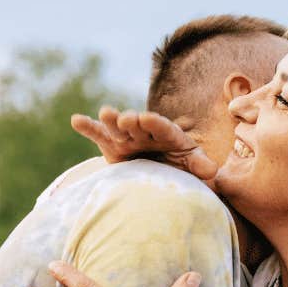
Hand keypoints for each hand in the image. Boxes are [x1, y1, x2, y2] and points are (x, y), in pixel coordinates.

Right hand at [72, 106, 217, 183]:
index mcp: (167, 133)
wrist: (163, 174)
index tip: (149, 119)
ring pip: (117, 127)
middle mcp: (145, 131)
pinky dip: (88, 127)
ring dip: (111, 120)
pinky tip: (75, 120)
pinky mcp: (111, 144)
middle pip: (138, 124)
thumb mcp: (192, 165)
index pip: (162, 127)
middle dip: (132, 120)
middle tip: (127, 119)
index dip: (156, 123)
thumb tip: (212, 171)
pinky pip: (98, 134)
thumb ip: (200, 166)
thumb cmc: (181, 167)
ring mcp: (127, 137)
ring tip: (105, 113)